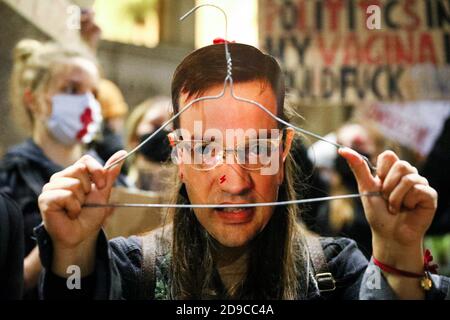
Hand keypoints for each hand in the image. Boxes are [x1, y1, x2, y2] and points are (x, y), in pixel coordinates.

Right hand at [38, 151, 125, 249]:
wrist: (82, 235)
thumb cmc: (90, 215)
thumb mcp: (103, 193)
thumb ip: (109, 174)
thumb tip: (122, 153)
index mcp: (74, 174)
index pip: (86, 160)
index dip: (97, 171)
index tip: (103, 185)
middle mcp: (60, 177)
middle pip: (80, 169)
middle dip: (89, 188)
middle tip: (85, 202)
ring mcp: (51, 187)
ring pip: (74, 184)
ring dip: (81, 201)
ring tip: (76, 209)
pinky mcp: (45, 198)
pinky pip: (66, 195)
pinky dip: (73, 208)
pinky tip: (70, 214)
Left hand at [338, 149, 436, 265]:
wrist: (389, 235)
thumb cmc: (378, 213)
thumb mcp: (366, 189)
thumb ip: (358, 168)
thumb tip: (342, 150)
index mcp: (392, 172)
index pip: (388, 155)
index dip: (381, 171)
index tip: (378, 185)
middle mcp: (408, 175)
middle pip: (401, 164)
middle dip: (388, 186)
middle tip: (386, 199)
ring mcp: (420, 184)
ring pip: (409, 178)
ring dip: (396, 197)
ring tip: (395, 207)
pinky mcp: (430, 195)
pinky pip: (419, 189)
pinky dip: (408, 202)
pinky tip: (408, 210)